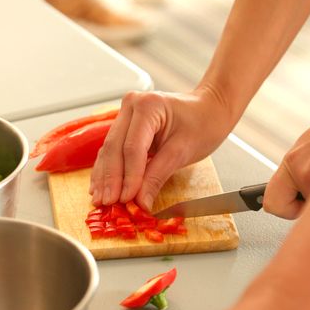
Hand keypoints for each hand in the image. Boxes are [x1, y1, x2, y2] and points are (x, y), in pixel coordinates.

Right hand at [90, 86, 232, 209]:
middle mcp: (131, 106)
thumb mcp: (183, 152)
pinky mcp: (124, 127)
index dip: (128, 176)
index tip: (125, 199)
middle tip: (108, 203)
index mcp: (148, 106)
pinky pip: (112, 150)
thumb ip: (157, 176)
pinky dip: (107, 171)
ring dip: (104, 177)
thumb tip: (140, 202)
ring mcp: (125, 115)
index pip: (132, 147)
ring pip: (109, 150)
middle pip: (115, 148)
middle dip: (111, 179)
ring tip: (100, 200)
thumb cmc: (203, 124)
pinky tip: (100, 187)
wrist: (209, 109)